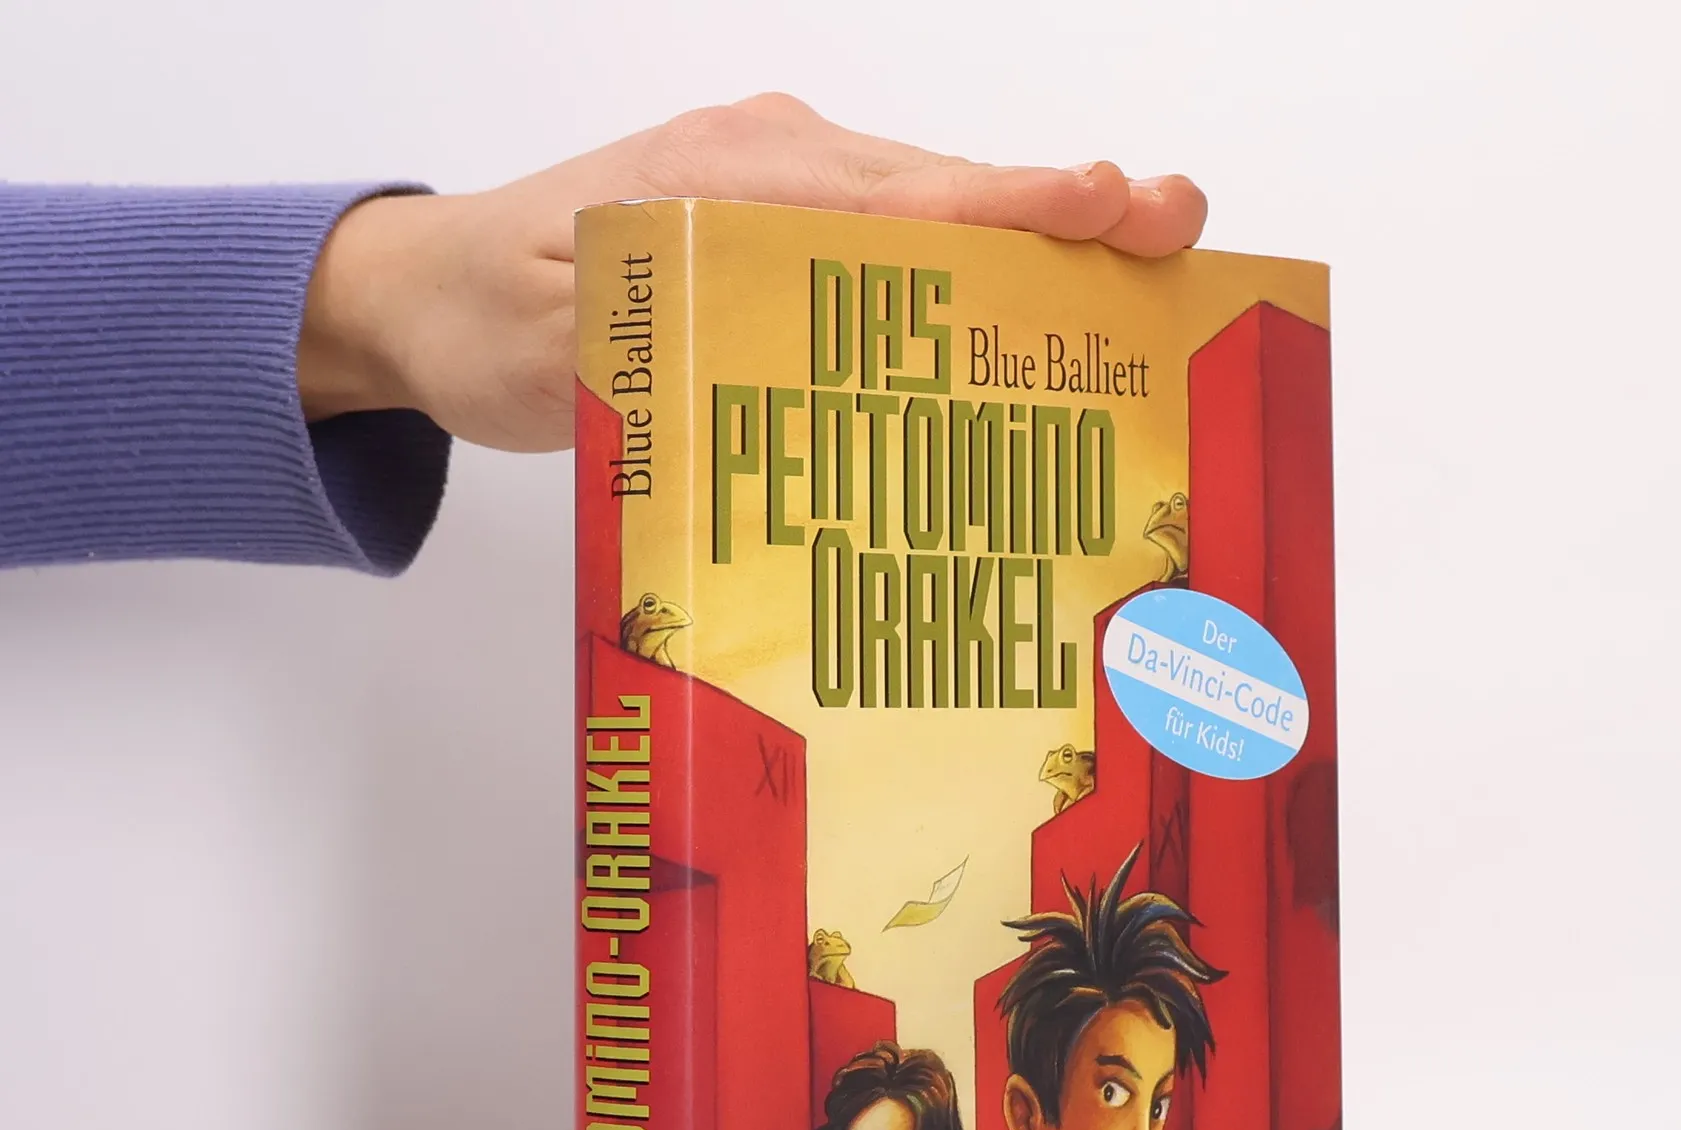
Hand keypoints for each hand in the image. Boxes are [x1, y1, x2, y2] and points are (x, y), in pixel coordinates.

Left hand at [296, 93, 1207, 450]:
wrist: (428, 295)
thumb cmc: (491, 320)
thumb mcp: (564, 340)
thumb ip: (669, 321)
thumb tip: (797, 321)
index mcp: (731, 175)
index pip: (899, 193)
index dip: (1011, 207)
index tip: (1107, 208)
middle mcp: (776, 162)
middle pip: (948, 189)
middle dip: (1069, 211)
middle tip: (1177, 230)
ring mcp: (787, 189)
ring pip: (940, 214)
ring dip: (1043, 245)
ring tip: (1149, 267)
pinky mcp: (789, 228)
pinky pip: (904, 243)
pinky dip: (980, 273)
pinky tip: (1037, 317)